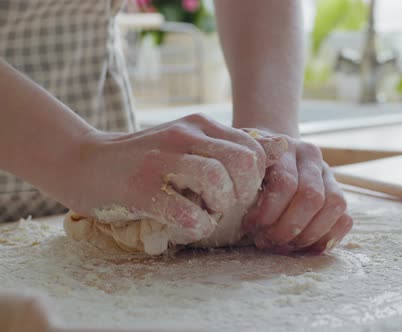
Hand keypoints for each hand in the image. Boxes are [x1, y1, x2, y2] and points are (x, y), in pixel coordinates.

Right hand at [62, 114, 284, 240]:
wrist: (83, 162)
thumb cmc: (144, 159)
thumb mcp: (189, 144)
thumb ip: (228, 146)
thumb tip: (281, 147)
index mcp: (200, 124)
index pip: (253, 148)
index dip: (257, 179)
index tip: (242, 195)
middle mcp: (184, 135)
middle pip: (242, 162)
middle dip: (245, 193)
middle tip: (229, 207)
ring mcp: (161, 159)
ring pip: (217, 180)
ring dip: (221, 207)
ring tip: (208, 214)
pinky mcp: (141, 188)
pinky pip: (186, 211)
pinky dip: (197, 225)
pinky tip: (190, 225)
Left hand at [243, 130, 352, 253]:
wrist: (269, 151)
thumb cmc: (248, 166)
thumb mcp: (239, 165)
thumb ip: (240, 179)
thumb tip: (238, 209)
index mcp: (284, 147)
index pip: (285, 183)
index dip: (268, 213)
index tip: (250, 227)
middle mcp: (311, 156)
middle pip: (312, 197)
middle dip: (288, 228)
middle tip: (268, 242)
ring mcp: (328, 173)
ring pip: (334, 206)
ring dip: (308, 235)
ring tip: (284, 246)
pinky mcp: (338, 193)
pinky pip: (345, 219)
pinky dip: (327, 238)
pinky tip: (303, 247)